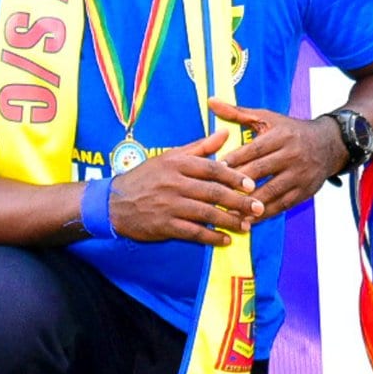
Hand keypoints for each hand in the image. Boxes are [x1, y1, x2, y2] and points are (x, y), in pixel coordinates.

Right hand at [106, 127, 263, 246]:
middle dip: (239, 201)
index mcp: (178, 164)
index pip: (212, 170)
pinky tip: (225, 240)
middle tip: (258, 207)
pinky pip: (192, 232)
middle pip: (213, 192)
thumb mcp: (170, 156)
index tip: (252, 184)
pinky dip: (211, 237)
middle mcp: (175, 183)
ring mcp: (170, 205)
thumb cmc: (146, 177)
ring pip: (206, 213)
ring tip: (246, 226)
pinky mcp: (164, 225)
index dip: (234, 177)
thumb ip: (200, 147)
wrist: (114, 203)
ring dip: (229, 221)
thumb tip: (225, 133)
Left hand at [217, 100, 346, 220]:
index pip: (253, 150)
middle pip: (260, 171)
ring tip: (227, 211)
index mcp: (281, 135)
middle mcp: (292, 154)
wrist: (329, 144)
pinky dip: (263, 214)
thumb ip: (237, 113)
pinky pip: (281, 205)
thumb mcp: (267, 118)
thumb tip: (211, 102)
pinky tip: (247, 219)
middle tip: (214, 193)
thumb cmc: (290, 131)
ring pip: (271, 191)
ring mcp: (300, 174)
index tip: (213, 170)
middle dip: (237, 183)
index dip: (233, 160)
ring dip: (248, 203)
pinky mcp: (304, 191)